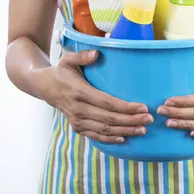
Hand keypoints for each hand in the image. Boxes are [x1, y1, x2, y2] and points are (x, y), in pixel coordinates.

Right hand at [36, 50, 152, 142]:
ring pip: (104, 130)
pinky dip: (110, 139)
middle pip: (109, 119)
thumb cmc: (61, 71)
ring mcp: (77, 120)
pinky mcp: (77, 127)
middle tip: (150, 119)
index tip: (143, 107)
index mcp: (79, 92)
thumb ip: (82, 56)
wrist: (43, 86)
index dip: (126, 107)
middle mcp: (78, 109)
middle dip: (131, 120)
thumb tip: (96, 54)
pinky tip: (124, 139)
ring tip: (143, 130)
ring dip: (125, 131)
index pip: (107, 103)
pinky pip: (95, 136)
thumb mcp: (68, 59)